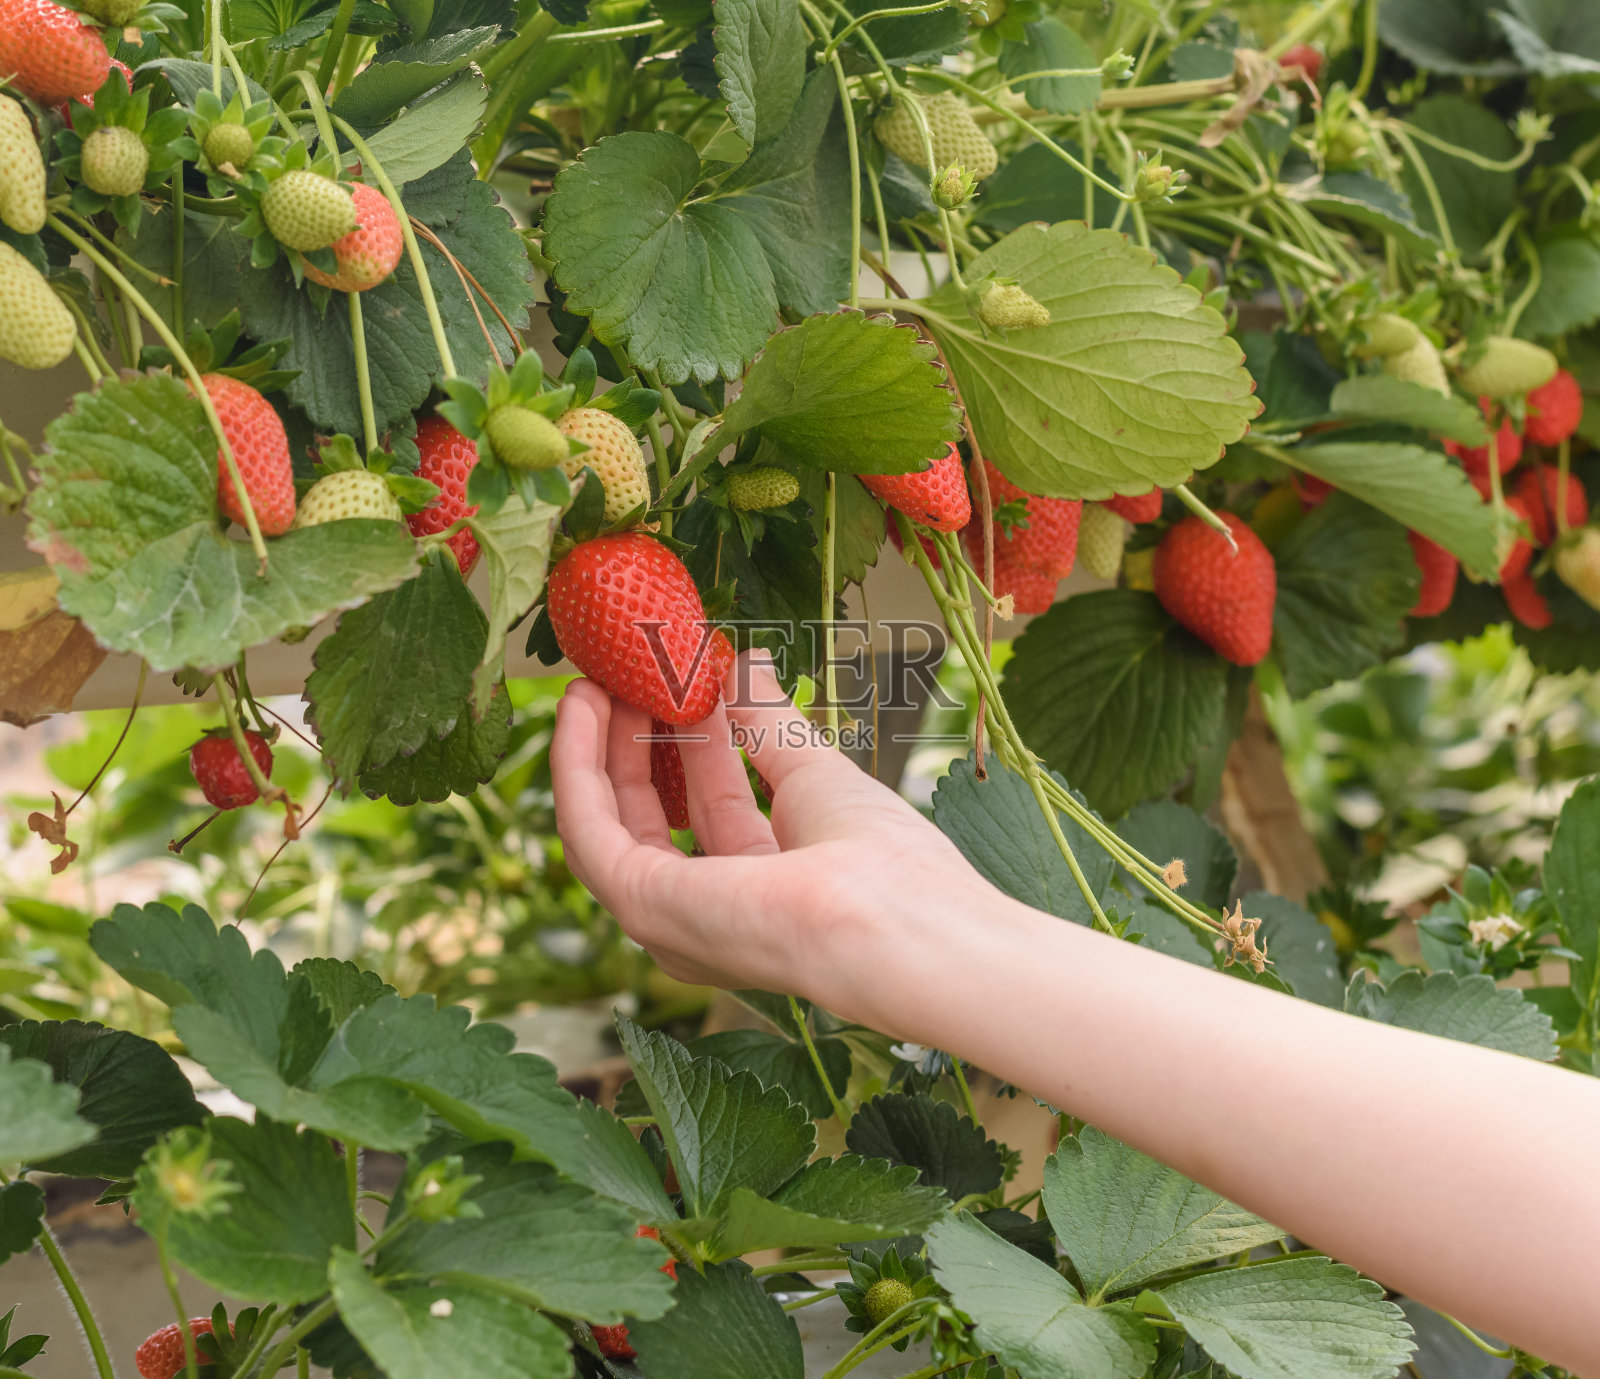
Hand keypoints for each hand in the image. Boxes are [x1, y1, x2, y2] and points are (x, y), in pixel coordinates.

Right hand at [550, 651, 994, 1016]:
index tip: (673, 680)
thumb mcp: (813, 771)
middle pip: (649, 815)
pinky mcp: (639, 904)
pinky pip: (588, 826)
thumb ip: (769, 721)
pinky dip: (576, 763)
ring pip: (607, 821)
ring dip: (592, 747)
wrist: (897, 921)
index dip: (686, 738)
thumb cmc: (882, 864)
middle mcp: (707, 910)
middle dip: (631, 740)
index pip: (709, 801)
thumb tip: (746, 660)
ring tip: (588, 682)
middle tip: (620, 673)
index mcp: (761, 887)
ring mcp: (668, 916)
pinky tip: (580, 706)